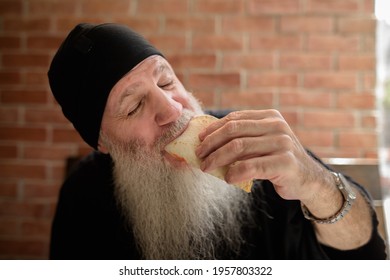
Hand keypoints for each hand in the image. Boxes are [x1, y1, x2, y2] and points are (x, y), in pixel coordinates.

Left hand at [196, 110, 326, 200]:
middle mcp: (277, 126)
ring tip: (207, 167)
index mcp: (270, 117)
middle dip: (211, 143)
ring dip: (217, 158)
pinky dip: (235, 173)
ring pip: (239, 147)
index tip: (199, 140)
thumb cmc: (278, 160)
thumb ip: (243, 137)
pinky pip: (251, 166)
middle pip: (234, 131)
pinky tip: (228, 178)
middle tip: (199, 156)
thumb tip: (208, 140)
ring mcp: (283, 143)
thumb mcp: (263, 142)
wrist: (308, 180)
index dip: (213, 129)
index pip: (235, 119)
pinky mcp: (285, 162)